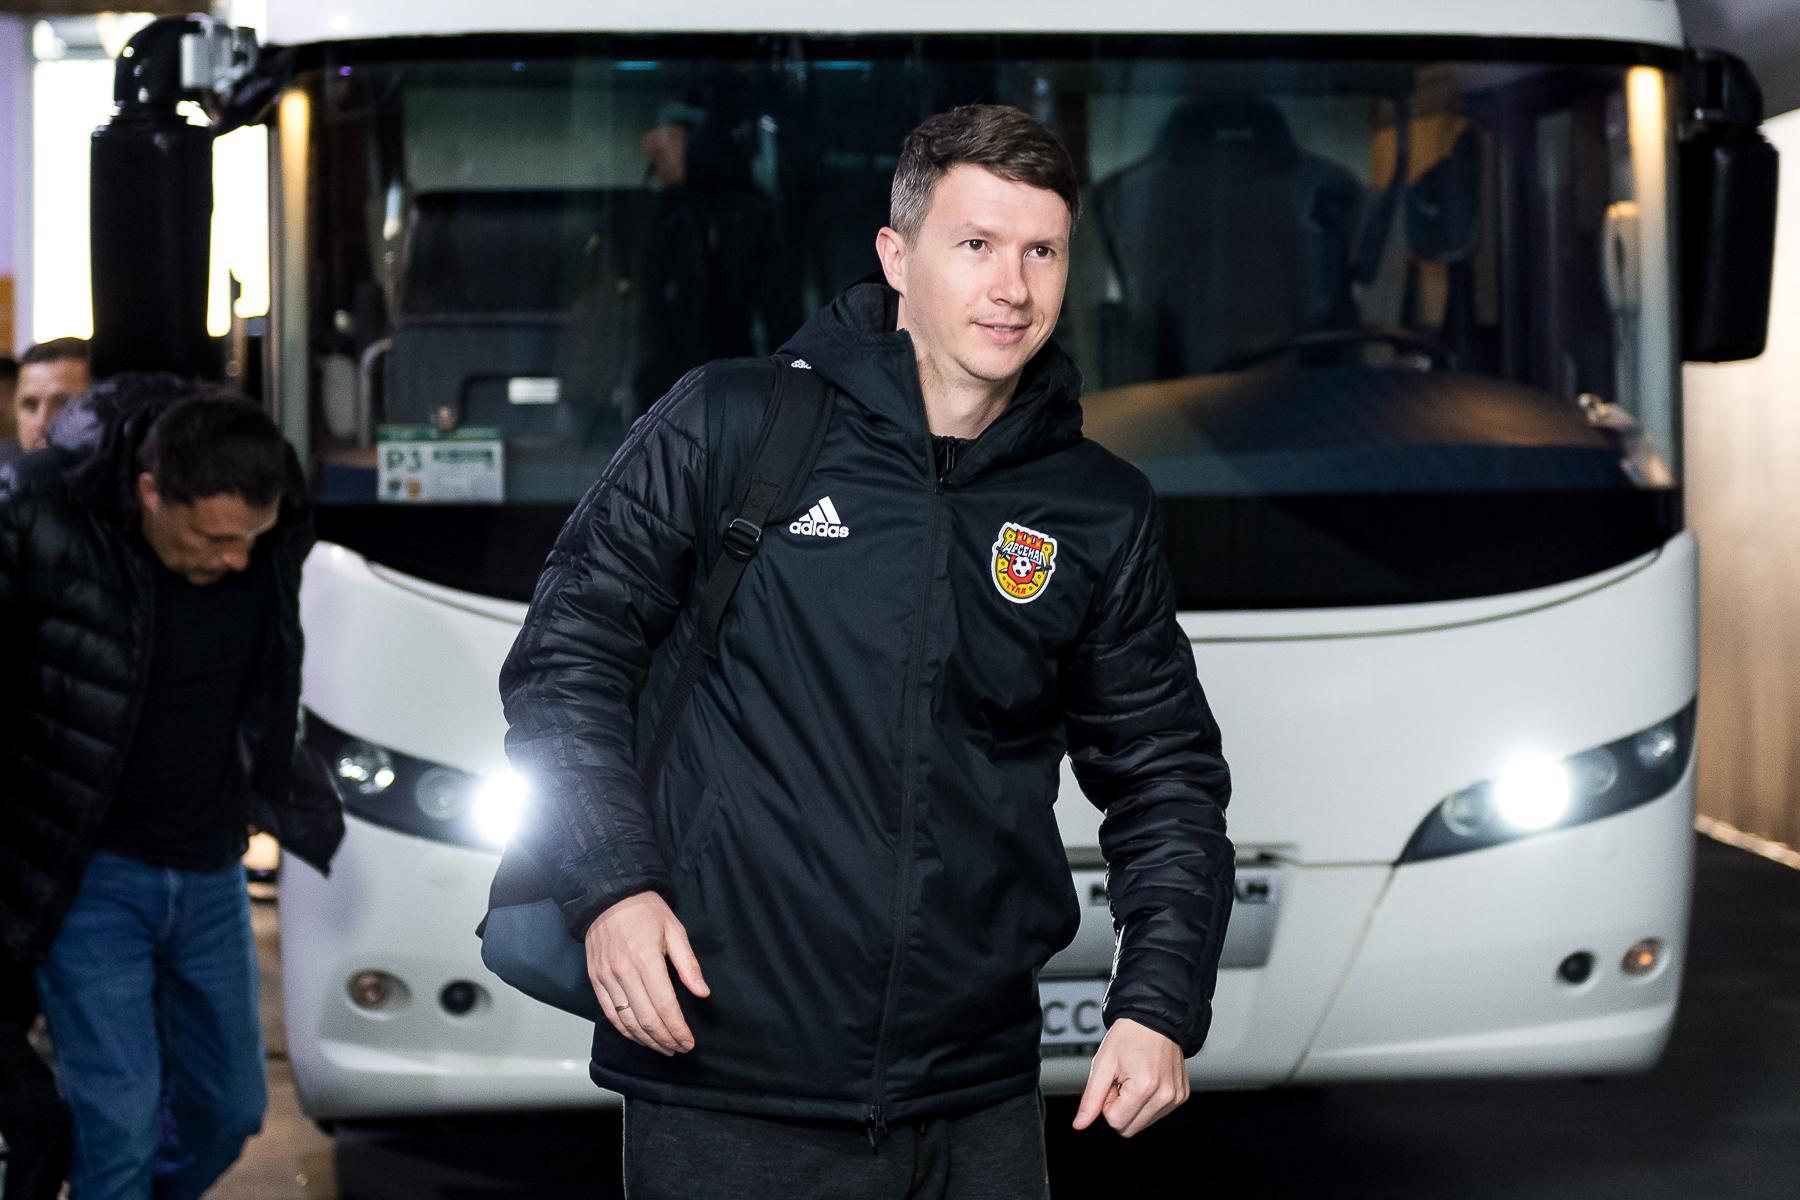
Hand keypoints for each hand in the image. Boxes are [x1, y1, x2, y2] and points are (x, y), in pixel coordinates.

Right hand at [584, 891, 709, 1055]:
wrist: (607, 896)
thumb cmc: (646, 911)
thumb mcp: (674, 929)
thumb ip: (688, 964)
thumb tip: (702, 993)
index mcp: (646, 959)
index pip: (664, 1005)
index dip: (677, 1029)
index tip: (689, 1042)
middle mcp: (623, 972)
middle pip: (645, 1019)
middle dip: (665, 1039)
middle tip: (680, 1049)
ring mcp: (606, 978)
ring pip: (626, 1021)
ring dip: (646, 1040)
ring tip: (663, 1048)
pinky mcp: (595, 980)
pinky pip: (609, 1014)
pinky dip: (625, 1031)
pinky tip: (639, 1037)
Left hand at [1071, 1017, 1189, 1136]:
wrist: (1154, 1018)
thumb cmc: (1128, 1036)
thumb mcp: (1103, 1064)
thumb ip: (1091, 1099)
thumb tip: (1079, 1125)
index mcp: (1144, 1088)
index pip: (1115, 1122)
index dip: (1107, 1102)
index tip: (1112, 1081)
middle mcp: (1165, 1096)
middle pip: (1130, 1129)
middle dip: (1120, 1108)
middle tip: (1121, 1081)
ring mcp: (1176, 1096)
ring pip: (1143, 1123)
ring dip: (1134, 1105)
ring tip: (1135, 1077)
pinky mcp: (1182, 1095)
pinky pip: (1157, 1113)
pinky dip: (1147, 1100)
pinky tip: (1147, 1078)